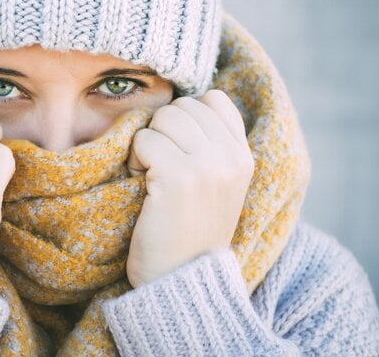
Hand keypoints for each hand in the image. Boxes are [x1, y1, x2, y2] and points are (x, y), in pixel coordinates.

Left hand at [125, 90, 253, 287]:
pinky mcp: (178, 177)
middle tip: (160, 168)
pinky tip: (144, 186)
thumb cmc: (187, 232)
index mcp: (243, 156)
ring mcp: (207, 166)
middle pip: (182, 106)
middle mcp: (231, 157)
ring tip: (153, 177)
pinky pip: (144, 140)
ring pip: (162, 118)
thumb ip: (211, 146)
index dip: (185, 117)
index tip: (178, 149)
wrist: (180, 279)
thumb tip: (182, 105)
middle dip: (162, 132)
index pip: (213, 99)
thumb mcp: (216, 185)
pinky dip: (135, 160)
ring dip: (147, 144)